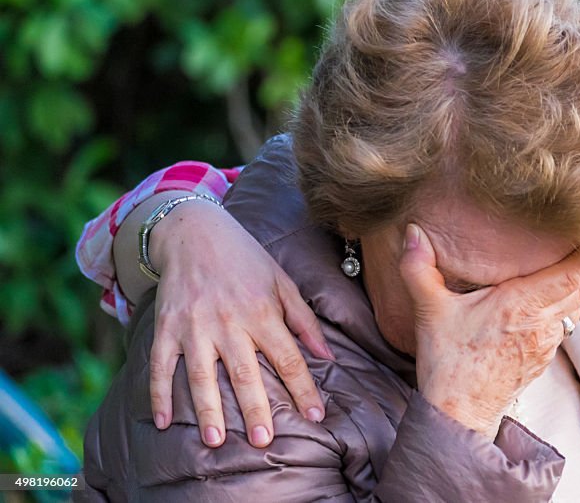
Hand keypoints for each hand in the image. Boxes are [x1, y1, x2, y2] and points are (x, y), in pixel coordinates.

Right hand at [146, 200, 333, 447]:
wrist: (194, 231)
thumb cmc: (245, 259)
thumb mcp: (282, 282)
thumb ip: (304, 321)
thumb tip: (327, 356)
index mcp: (262, 312)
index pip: (288, 357)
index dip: (303, 389)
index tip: (316, 416)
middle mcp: (228, 321)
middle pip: (244, 372)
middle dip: (255, 408)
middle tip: (262, 440)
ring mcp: (194, 325)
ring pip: (200, 374)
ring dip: (208, 408)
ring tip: (215, 441)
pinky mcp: (166, 326)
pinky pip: (160, 365)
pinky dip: (158, 394)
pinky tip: (161, 421)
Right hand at [400, 224, 579, 437]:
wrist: (458, 414)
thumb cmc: (447, 363)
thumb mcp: (429, 311)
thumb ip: (419, 267)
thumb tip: (412, 232)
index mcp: (521, 305)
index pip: (573, 273)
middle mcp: (542, 323)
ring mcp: (546, 343)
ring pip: (578, 307)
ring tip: (572, 260)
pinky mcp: (544, 357)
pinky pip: (567, 324)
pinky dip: (568, 305)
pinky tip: (555, 294)